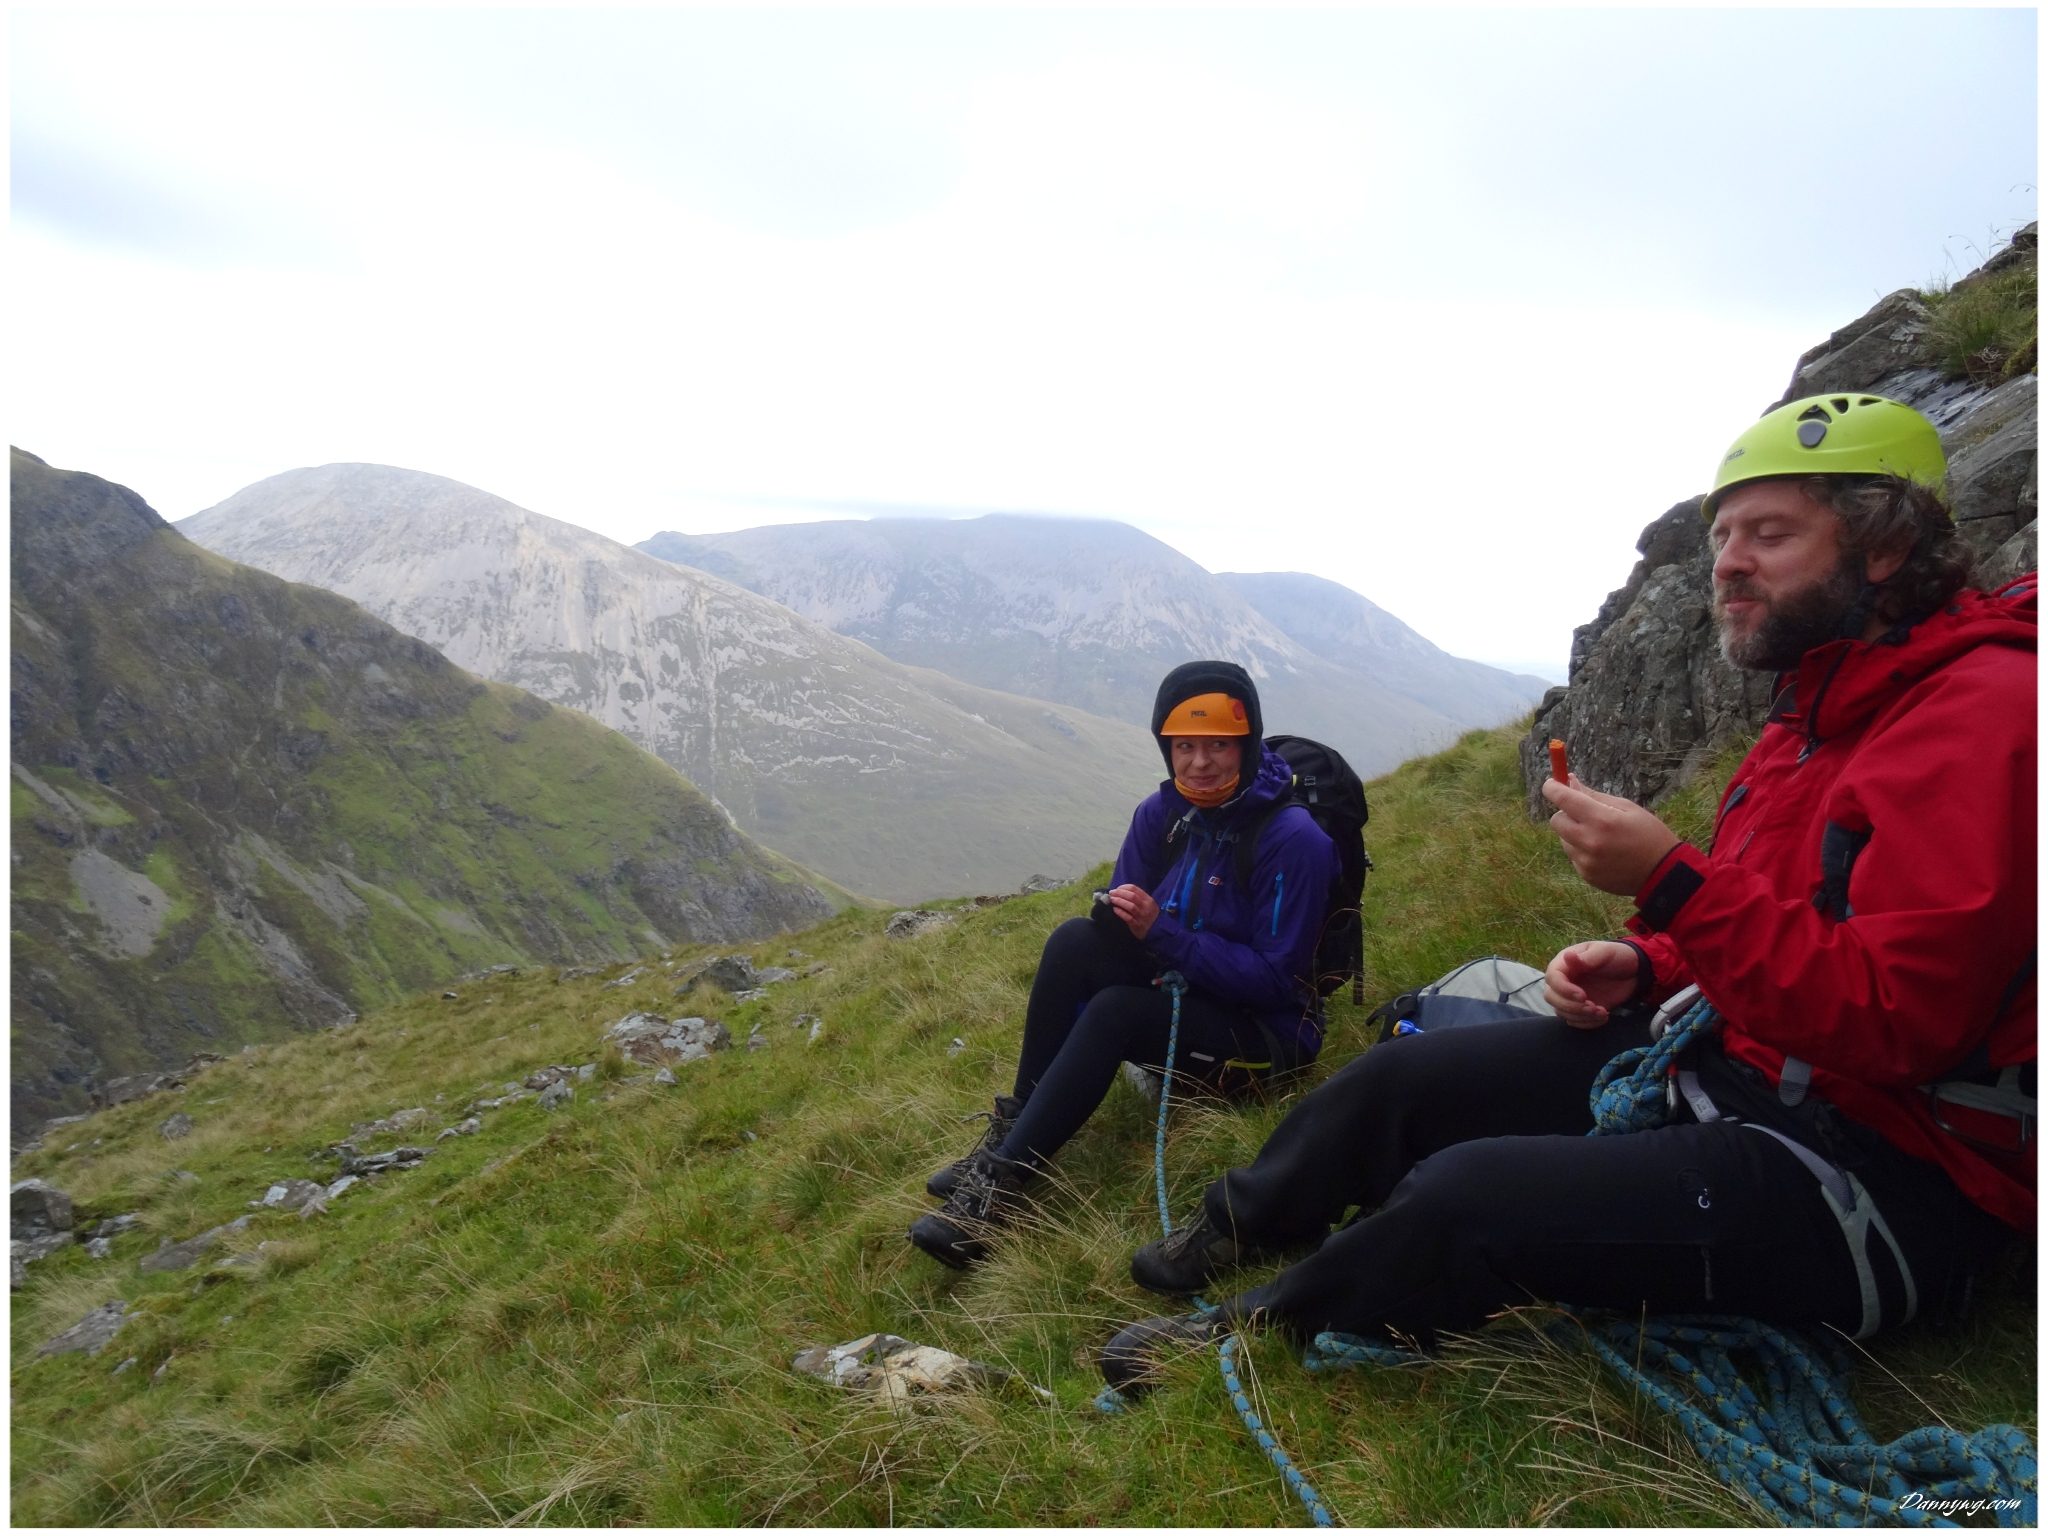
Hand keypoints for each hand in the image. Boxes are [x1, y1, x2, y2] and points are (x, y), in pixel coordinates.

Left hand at [1107, 884, 1159, 940]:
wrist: (1155, 931)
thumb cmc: (1147, 915)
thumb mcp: (1146, 905)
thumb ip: (1137, 898)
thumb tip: (1120, 891)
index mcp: (1148, 900)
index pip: (1134, 889)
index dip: (1123, 887)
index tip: (1116, 889)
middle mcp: (1146, 907)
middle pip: (1132, 896)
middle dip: (1120, 893)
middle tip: (1111, 893)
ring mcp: (1142, 917)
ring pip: (1130, 906)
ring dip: (1119, 901)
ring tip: (1112, 900)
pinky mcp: (1138, 925)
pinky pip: (1128, 918)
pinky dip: (1121, 912)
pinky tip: (1115, 909)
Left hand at [1541, 774, 1682, 896]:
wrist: (1662, 872)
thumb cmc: (1648, 833)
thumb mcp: (1626, 807)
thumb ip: (1594, 796)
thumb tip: (1570, 781)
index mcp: (1601, 820)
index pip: (1563, 799)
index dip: (1552, 788)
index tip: (1551, 784)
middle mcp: (1589, 841)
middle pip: (1556, 820)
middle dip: (1565, 812)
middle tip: (1582, 812)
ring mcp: (1586, 861)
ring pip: (1563, 839)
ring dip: (1574, 833)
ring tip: (1600, 836)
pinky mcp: (1586, 875)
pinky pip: (1573, 856)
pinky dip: (1581, 850)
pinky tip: (1603, 852)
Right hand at [1545, 941, 1641, 1028]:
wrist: (1633, 972)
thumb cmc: (1617, 956)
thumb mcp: (1605, 952)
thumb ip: (1586, 958)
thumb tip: (1567, 956)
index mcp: (1565, 964)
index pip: (1552, 978)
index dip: (1563, 989)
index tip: (1583, 996)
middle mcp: (1563, 981)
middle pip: (1551, 997)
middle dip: (1570, 1006)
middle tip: (1592, 1007)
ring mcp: (1570, 997)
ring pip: (1561, 1012)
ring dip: (1581, 1016)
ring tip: (1603, 1012)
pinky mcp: (1579, 1009)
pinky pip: (1574, 1021)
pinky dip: (1588, 1023)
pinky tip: (1604, 1016)